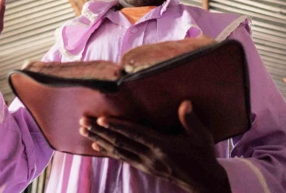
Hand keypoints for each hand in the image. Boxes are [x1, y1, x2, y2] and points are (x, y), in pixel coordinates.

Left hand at [79, 101, 229, 192]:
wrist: (203, 182)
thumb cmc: (202, 156)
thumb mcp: (201, 137)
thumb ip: (191, 120)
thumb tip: (185, 103)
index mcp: (162, 146)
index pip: (135, 134)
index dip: (117, 126)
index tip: (101, 119)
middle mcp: (150, 156)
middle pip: (120, 142)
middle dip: (99, 131)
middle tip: (82, 121)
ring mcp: (145, 164)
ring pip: (117, 150)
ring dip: (99, 139)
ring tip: (83, 130)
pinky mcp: (144, 168)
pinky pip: (122, 158)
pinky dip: (107, 151)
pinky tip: (95, 145)